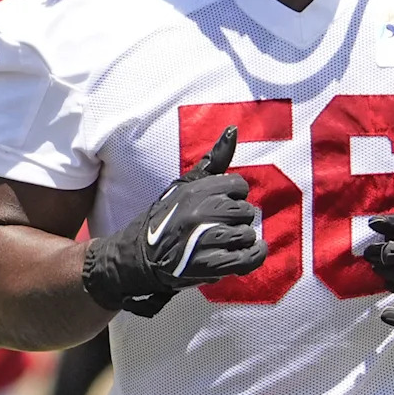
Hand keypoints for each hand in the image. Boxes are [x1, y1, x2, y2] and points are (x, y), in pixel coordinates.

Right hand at [81, 127, 266, 315]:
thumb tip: (234, 130)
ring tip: (222, 242)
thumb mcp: (184, 184)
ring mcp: (206, 239)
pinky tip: (246, 253)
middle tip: (219, 226)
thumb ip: (213, 159)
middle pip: (246, 211)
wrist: (140, 256)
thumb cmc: (166, 217)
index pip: (239, 185)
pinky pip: (249, 257)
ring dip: (240, 240)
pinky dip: (253, 256)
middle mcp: (201, 212)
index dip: (233, 196)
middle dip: (236, 219)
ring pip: (247, 234)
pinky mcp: (210, 264)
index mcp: (196, 190)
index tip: (220, 205)